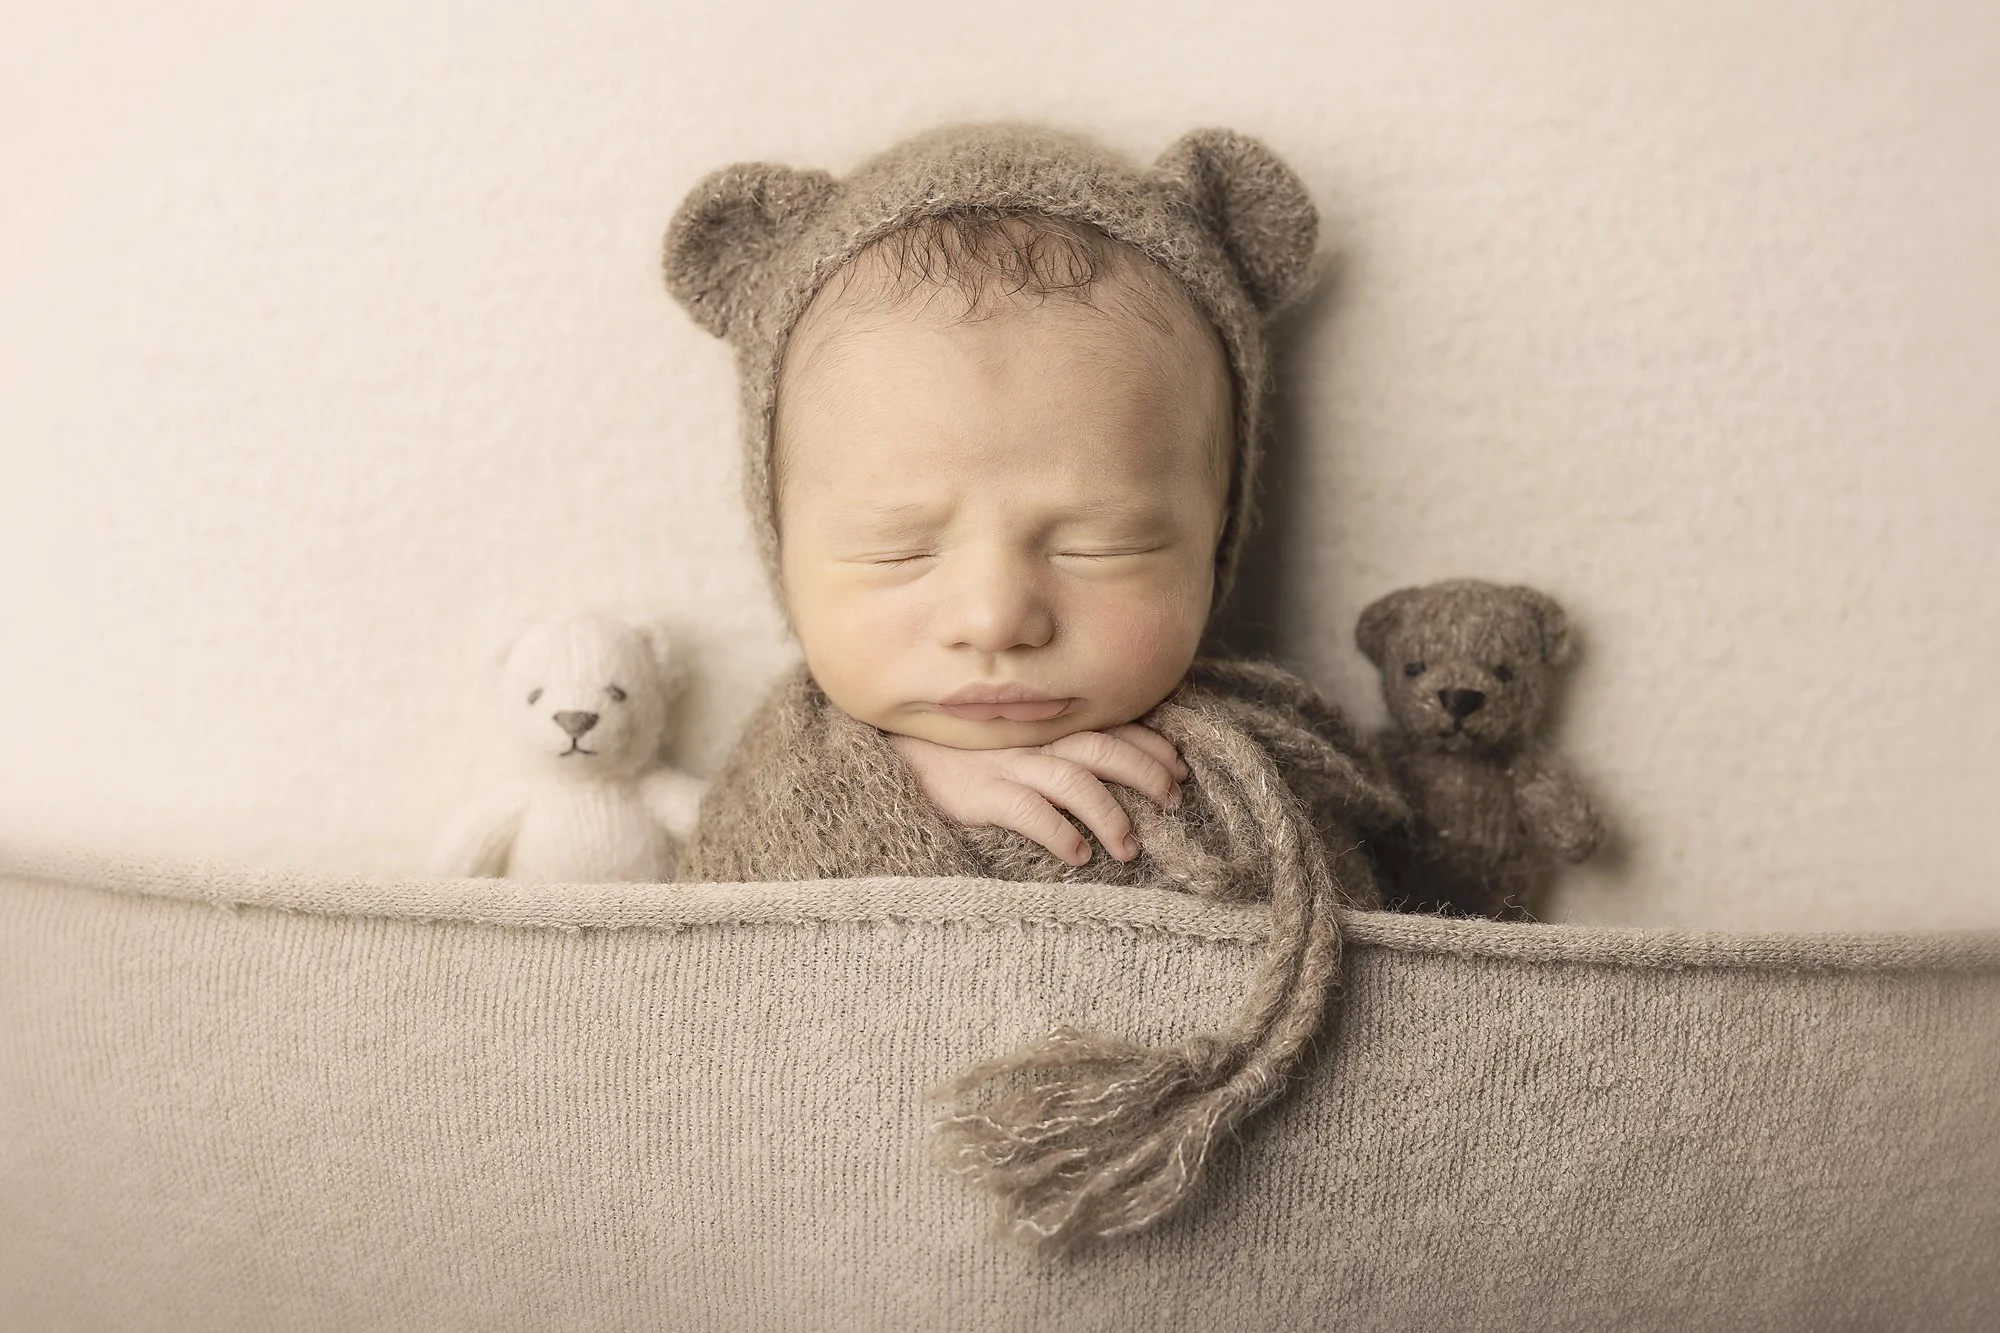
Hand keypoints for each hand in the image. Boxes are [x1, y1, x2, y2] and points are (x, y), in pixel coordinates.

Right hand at [886, 725, 1188, 866]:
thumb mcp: (1018, 739)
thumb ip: (1058, 744)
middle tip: (1172, 804)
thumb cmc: (966, 752)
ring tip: (1129, 848)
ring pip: (1075, 782)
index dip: (1152, 747)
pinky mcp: (983, 793)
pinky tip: (1079, 855)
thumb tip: (1113, 767)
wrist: (899, 754)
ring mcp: (1008, 765)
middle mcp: (1034, 740)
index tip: (1180, 770)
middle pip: (1105, 750)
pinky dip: (1060, 833)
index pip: (1113, 727)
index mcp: (1047, 724)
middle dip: (1146, 775)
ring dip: (1109, 815)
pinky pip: (1030, 811)